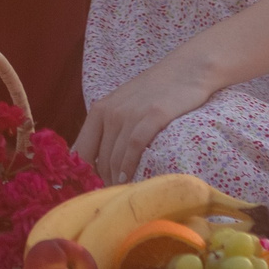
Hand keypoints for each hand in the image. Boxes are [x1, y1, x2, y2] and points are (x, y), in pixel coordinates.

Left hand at [75, 54, 217, 184]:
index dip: (82, 174)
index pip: (81, 149)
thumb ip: (110, 128)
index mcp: (100, 110)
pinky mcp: (153, 116)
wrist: (188, 69)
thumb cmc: (156, 90)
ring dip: (116, 180)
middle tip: (112, 198)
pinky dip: (130, 167)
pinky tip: (131, 179)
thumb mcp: (125, 105)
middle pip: (99, 158)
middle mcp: (111, 112)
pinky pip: (134, 148)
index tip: (89, 191)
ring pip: (115, 157)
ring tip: (123, 194)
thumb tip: (98, 163)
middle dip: (103, 182)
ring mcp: (131, 114)